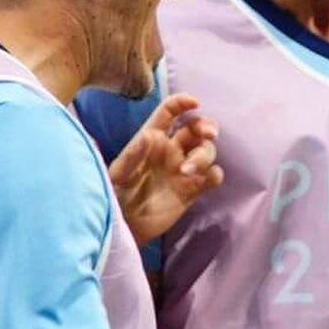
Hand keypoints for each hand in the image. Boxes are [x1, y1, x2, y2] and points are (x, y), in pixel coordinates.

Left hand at [110, 93, 222, 245]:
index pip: (169, 112)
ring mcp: (184, 169)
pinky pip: (212, 176)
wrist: (124, 226)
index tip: (195, 103)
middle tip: (208, 134)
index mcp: (152, 139)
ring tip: (186, 171)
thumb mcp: (118, 174)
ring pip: (206, 150)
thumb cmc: (114, 195)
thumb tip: (150, 135)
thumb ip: (133, 154)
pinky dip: (214, 174)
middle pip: (196, 128)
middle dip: (206, 126)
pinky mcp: (193, 189)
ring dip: (204, 155)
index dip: (182, 103)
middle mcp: (171, 150)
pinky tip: (204, 180)